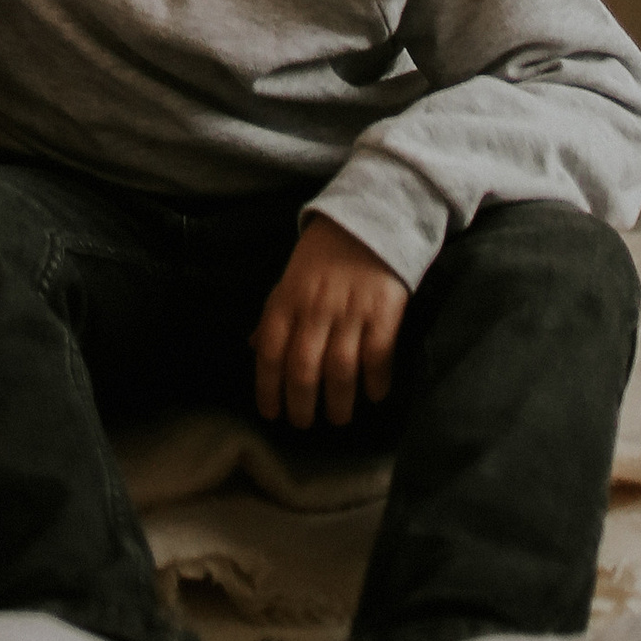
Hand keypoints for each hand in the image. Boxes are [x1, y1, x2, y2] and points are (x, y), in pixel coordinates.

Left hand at [253, 219, 408, 426]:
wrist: (372, 216)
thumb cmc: (325, 252)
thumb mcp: (290, 277)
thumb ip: (275, 313)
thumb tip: (255, 348)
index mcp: (288, 298)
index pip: (271, 351)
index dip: (268, 387)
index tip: (271, 413)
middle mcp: (316, 308)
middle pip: (303, 368)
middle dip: (301, 404)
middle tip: (303, 424)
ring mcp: (351, 311)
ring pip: (340, 369)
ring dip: (338, 401)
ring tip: (338, 418)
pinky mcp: (385, 311)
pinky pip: (378, 355)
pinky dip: (375, 380)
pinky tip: (373, 394)